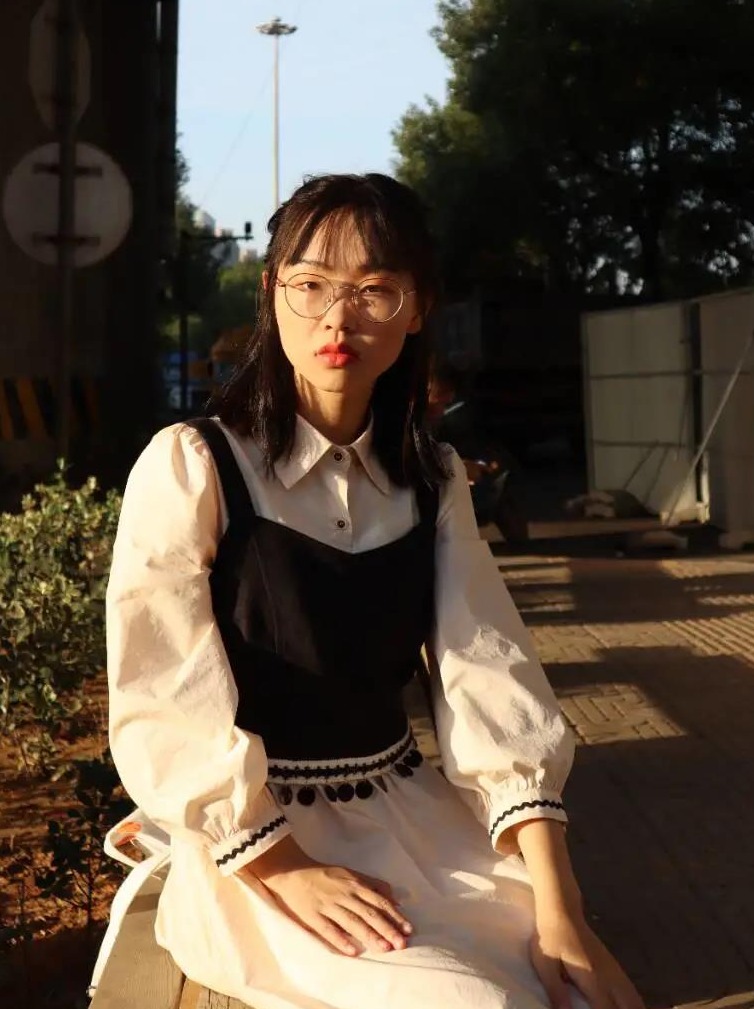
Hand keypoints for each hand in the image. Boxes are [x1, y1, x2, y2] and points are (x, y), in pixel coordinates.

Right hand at [242, 836, 411, 956]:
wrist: (293, 872)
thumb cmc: (326, 875)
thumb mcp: (351, 874)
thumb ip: (373, 885)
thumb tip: (396, 901)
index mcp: (355, 884)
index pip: (379, 901)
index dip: (394, 915)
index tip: (408, 929)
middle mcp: (344, 894)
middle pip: (369, 913)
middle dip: (387, 928)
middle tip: (401, 943)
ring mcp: (328, 905)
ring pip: (352, 922)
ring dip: (369, 935)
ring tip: (384, 948)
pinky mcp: (312, 916)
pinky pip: (328, 929)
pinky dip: (340, 940)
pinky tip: (352, 951)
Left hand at [530, 909, 644, 1008]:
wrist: (562, 909)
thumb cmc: (551, 936)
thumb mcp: (546, 964)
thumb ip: (556, 991)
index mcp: (592, 979)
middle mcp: (609, 977)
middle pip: (629, 1006)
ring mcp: (613, 969)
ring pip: (633, 998)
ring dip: (633, 1007)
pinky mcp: (613, 964)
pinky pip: (630, 990)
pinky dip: (633, 1002)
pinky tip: (629, 1006)